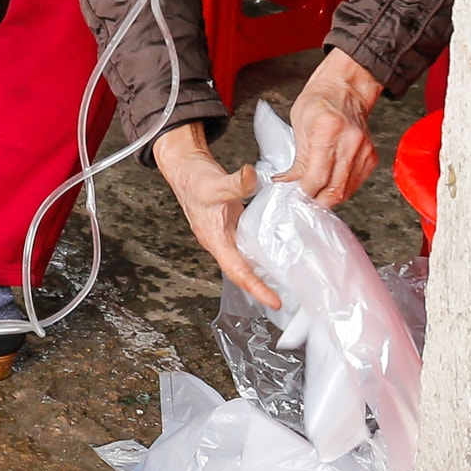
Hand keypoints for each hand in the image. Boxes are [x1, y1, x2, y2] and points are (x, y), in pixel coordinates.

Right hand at [155, 122, 277, 306]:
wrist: (185, 169)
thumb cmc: (193, 181)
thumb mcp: (215, 183)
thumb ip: (235, 182)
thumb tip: (251, 178)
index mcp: (215, 239)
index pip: (237, 271)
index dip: (256, 288)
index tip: (274, 301)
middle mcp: (220, 241)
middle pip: (242, 272)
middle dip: (262, 288)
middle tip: (286, 298)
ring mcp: (226, 234)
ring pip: (245, 260)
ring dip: (262, 272)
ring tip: (286, 281)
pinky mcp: (231, 225)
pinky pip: (248, 245)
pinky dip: (261, 252)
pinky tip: (275, 249)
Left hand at [281, 50, 385, 207]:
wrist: (346, 88)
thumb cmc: (320, 101)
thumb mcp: (298, 125)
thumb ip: (297, 160)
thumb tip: (288, 184)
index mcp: (328, 130)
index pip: (317, 177)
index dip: (304, 192)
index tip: (294, 195)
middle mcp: (350, 142)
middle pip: (334, 189)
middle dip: (315, 199)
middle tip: (302, 199)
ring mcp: (364, 151)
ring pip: (346, 191)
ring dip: (328, 197)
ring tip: (314, 192)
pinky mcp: (371, 157)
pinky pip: (355, 184)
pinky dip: (341, 188)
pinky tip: (330, 183)